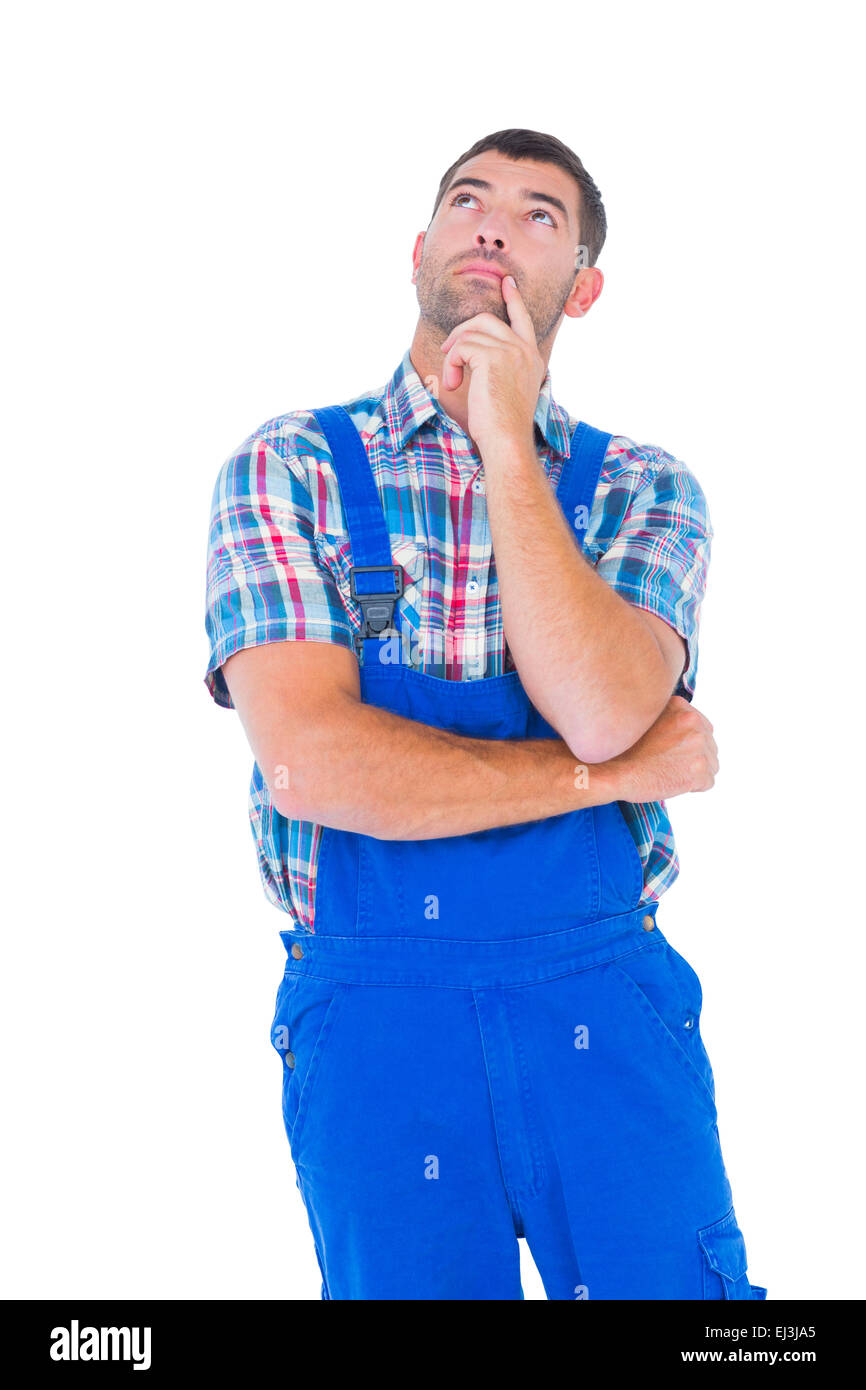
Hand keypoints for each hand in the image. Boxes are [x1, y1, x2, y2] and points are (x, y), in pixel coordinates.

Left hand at [437, 276, 544, 452]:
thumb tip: (473, 354)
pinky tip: (453, 384)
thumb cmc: (503, 426)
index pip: (522, 319)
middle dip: (461, 331)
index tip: (506, 283)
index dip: (513, 299)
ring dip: (453, 355)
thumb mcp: (508, 390)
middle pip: (486, 320)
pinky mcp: (491, 357)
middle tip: (447, 349)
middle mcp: (524, 349)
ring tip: (452, 380)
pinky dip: (451, 364)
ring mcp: (510, 351)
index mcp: (532, 357)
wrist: (507, 441)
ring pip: (469, 334)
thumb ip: (502, 368)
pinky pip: (460, 348)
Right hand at [601, 695, 718, 803]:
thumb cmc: (624, 749)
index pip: (702, 726)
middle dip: (694, 757)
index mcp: (681, 707)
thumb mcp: (646, 719)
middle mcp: (694, 723)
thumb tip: (682, 731)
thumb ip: (668, 717)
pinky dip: (693, 787)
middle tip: (669, 764)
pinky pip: (707, 783)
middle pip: (709, 745)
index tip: (672, 750)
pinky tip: (673, 783)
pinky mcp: (698, 771)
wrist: (613, 771)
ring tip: (670, 773)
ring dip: (695, 772)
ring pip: (711, 764)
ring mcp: (698, 747)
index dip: (688, 742)